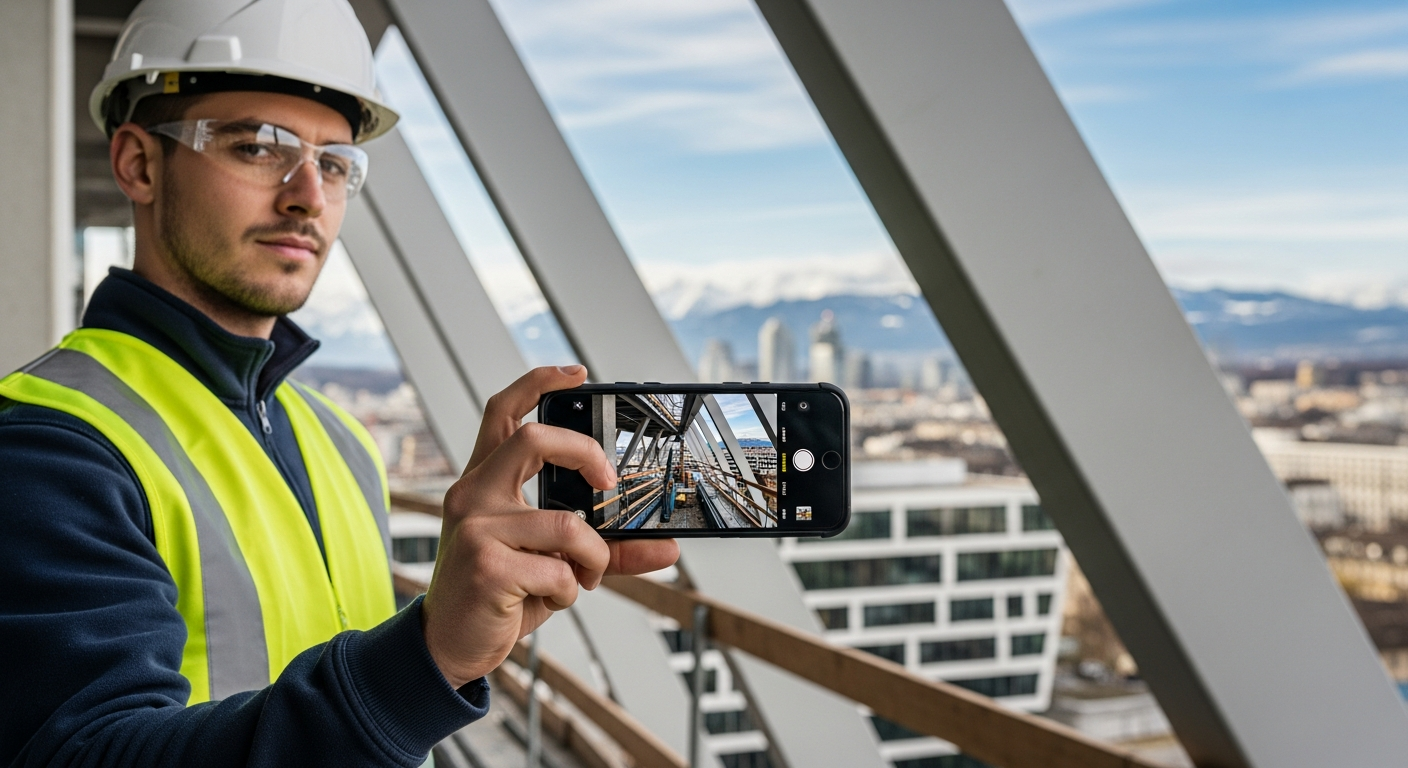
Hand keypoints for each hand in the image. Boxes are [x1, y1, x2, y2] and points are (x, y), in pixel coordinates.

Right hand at [421, 365, 679, 687]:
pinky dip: (572, 589)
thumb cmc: (501, 595)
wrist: (449, 647)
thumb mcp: (553, 563)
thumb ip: (607, 549)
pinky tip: (552, 598)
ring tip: (586, 576)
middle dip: (585, 453)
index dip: (539, 383)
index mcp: (482, 482)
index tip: (578, 373)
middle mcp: (472, 496)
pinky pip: (560, 570)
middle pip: (532, 440)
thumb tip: (669, 548)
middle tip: (609, 484)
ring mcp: (475, 529)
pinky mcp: (486, 567)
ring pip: (566, 525)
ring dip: (592, 557)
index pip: (502, 412)